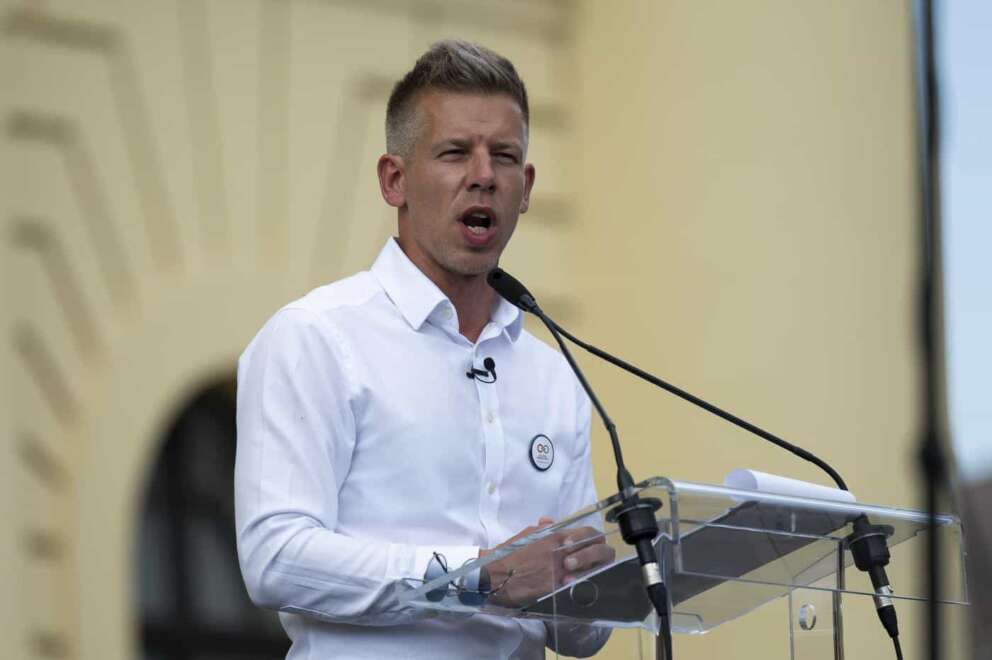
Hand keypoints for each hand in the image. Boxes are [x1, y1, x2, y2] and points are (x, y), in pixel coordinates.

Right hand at [480, 518, 615, 607]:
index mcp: (556, 536)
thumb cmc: (510, 553)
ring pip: (591, 571)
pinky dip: (579, 587)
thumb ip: (544, 528)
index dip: (595, 540)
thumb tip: (550, 521)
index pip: (589, 534)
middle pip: (597, 552)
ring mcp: (560, 571)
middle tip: (594, 562)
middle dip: (600, 557)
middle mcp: (562, 552)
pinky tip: (576, 587)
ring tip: (585, 575)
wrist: (494, 574)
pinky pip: (577, 587)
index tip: (593, 545)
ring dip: (591, 573)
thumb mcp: (528, 534)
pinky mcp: (555, 588)